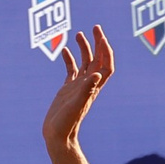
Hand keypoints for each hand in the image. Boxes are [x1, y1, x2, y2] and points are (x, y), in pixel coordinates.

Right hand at [43, 25, 114, 160]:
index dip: (106, 51)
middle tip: (95, 27)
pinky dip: (69, 58)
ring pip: (85, 62)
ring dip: (84, 48)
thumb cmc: (67, 123)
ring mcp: (78, 86)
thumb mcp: (77, 105)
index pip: (106, 65)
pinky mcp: (67, 89)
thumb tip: (97, 74)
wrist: (58, 135)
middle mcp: (88, 85)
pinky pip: (71, 70)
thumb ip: (86, 89)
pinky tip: (64, 50)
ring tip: (79, 33)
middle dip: (98, 43)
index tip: (101, 37)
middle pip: (98, 60)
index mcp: (94, 87)